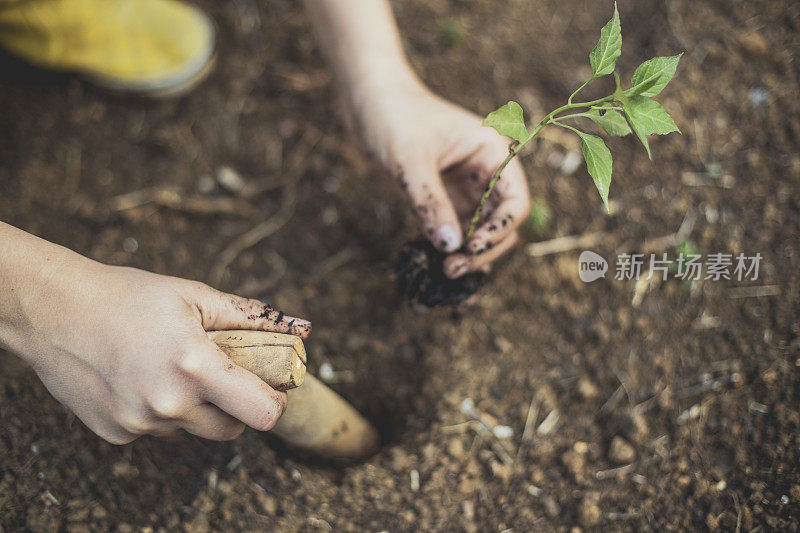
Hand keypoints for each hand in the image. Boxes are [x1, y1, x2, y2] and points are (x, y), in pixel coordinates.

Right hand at [18, 257, 310, 443]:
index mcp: (194, 366)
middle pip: (232, 429)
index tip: (271, 387)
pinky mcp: (116, 434)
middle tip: (221, 374)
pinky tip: (139, 379)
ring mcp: (139, 424)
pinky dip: (160, 413)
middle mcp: (168, 404)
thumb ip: (253, 318)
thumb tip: (304, 328)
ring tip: (170, 368)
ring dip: (196, 409)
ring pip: (194, 431)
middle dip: (236, 406)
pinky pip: (158, 432)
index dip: (275, 402)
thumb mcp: (196, 297)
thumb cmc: (130, 296)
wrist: (53, 310)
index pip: (262, 413)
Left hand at [354, 80, 530, 277]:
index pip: (514, 202)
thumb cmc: (393, 116)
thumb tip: (450, 248)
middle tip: (451, 269)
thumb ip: (430, 202)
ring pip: (478, 234)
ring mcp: (465, 189)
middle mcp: (486, 174)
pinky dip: (449, 253)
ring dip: (467, 258)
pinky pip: (454, 233)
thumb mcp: (410, 160)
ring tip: (445, 276)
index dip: (499, 230)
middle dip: (481, 250)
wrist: (366, 100)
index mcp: (493, 153)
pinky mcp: (443, 201)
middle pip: (500, 225)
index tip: (470, 248)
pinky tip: (440, 275)